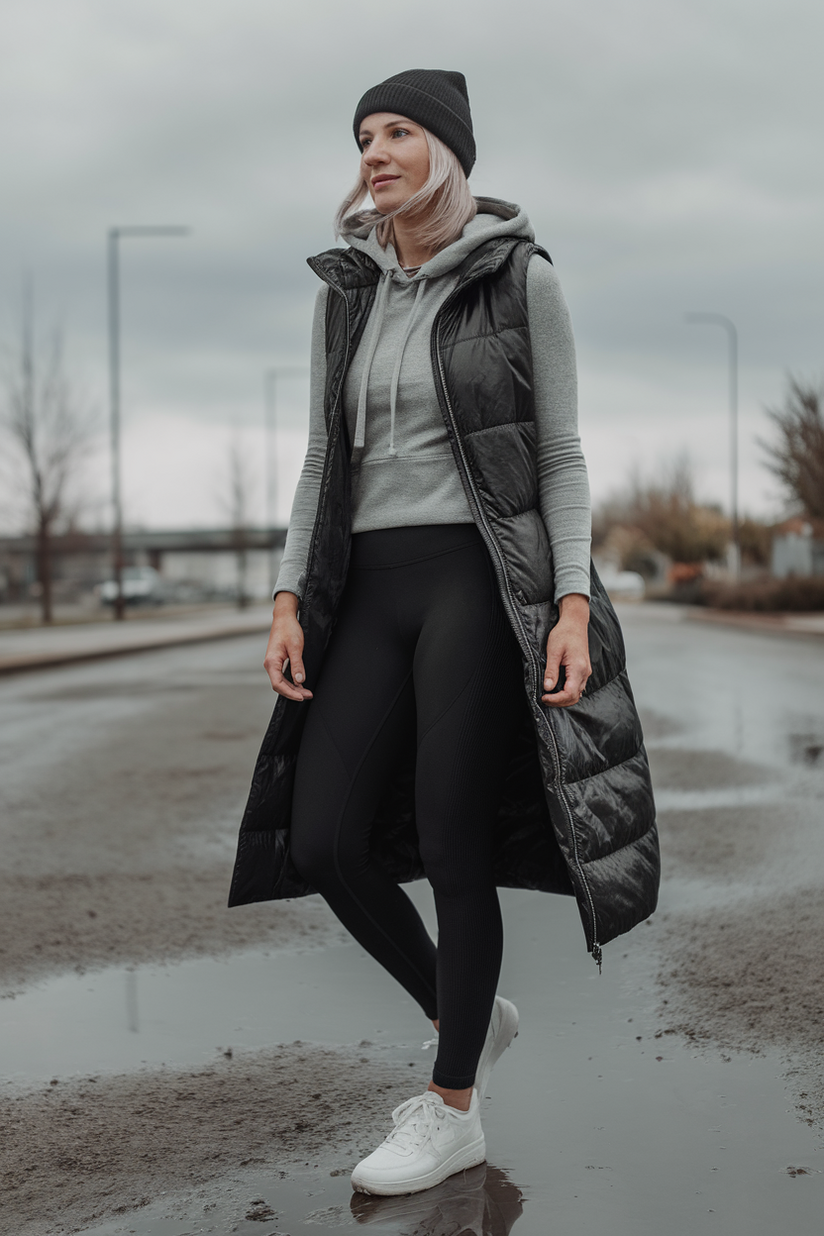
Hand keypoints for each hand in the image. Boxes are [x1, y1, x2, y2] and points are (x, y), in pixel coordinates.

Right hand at [263, 592, 312, 701]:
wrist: (284, 618)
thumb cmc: (288, 629)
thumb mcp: (295, 647)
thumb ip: (297, 665)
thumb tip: (299, 681)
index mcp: (271, 662)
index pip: (278, 684)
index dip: (290, 693)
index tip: (301, 696)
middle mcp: (270, 664)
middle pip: (279, 685)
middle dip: (293, 692)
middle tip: (308, 695)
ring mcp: (274, 663)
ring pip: (281, 681)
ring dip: (293, 688)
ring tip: (306, 692)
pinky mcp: (278, 661)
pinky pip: (283, 676)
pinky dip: (291, 681)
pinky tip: (300, 683)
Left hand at [542, 593, 590, 707]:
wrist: (575, 622)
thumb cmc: (564, 634)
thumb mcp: (553, 651)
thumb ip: (551, 671)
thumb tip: (547, 688)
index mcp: (578, 668)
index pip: (569, 693)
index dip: (556, 699)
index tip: (543, 697)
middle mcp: (585, 672)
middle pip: (574, 697)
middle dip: (559, 702)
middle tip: (544, 698)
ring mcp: (586, 672)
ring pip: (577, 694)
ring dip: (563, 698)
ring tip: (549, 695)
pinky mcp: (583, 670)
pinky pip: (577, 687)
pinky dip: (567, 692)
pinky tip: (557, 689)